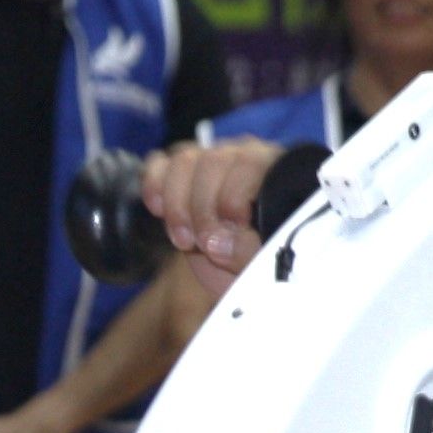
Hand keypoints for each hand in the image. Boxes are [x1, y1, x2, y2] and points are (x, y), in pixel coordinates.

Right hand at [140, 137, 300, 273]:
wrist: (244, 275)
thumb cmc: (263, 264)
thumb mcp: (266, 265)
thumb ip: (249, 252)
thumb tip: (216, 242)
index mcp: (277, 172)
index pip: (248, 163)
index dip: (234, 198)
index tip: (232, 230)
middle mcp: (244, 157)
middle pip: (213, 161)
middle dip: (203, 208)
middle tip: (204, 245)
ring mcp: (210, 162)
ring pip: (184, 160)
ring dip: (178, 204)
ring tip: (184, 241)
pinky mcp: (180, 176)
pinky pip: (159, 164)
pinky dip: (154, 185)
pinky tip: (158, 211)